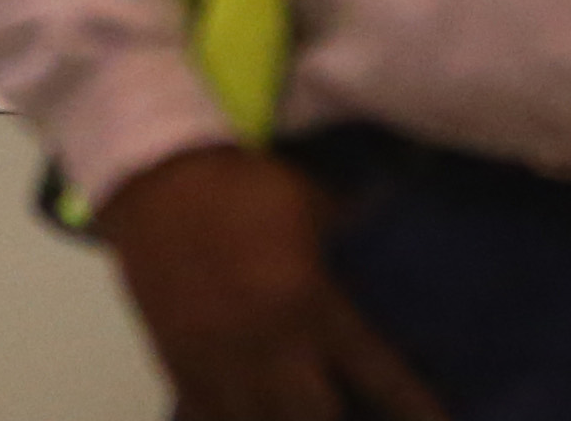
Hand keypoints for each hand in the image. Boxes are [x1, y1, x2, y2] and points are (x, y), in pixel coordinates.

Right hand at [93, 145, 444, 420]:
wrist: (153, 174)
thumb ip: (353, 233)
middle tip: (349, 404)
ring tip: (295, 407)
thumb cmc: (240, 183)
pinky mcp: (178, 366)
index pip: (380, 375)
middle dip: (339, 417)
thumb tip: (394, 232)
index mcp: (311, 304)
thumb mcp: (311, 201)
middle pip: (317, 418)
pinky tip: (245, 414)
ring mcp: (218, 363)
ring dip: (283, 419)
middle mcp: (269, 347)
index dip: (417, 409)